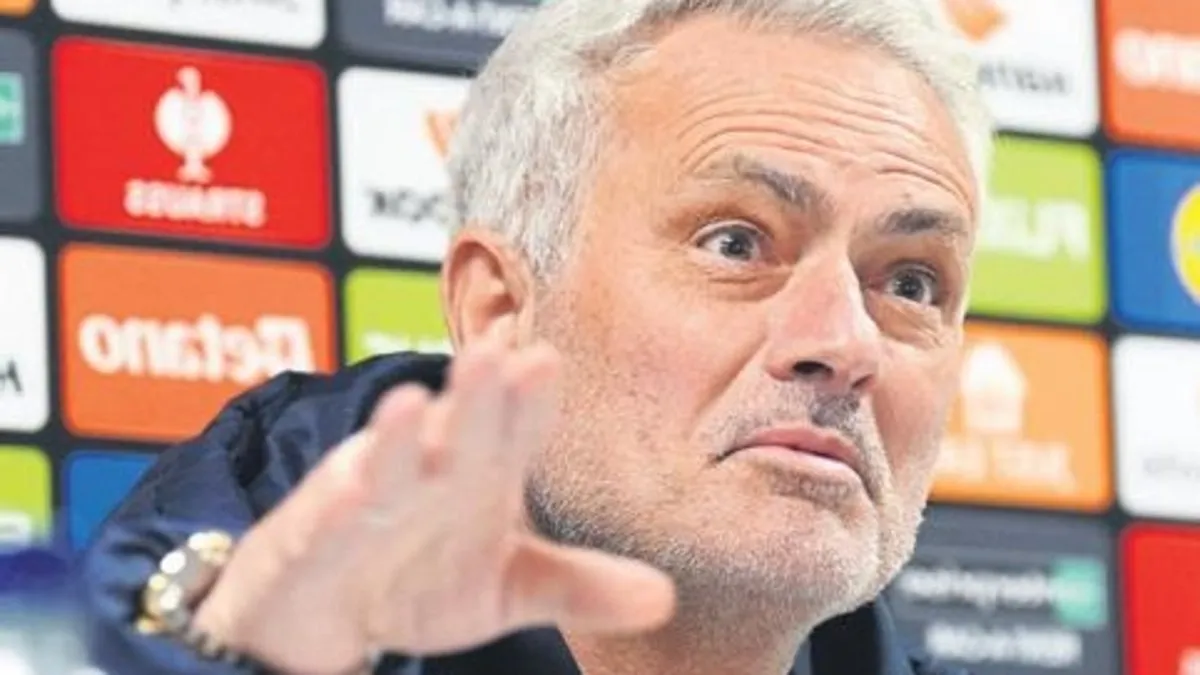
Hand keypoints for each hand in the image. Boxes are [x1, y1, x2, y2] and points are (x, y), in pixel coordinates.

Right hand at [190, 334, 676, 674]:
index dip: (528, 400)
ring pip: (386, 460)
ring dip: (399, 433)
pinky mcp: (314, 536)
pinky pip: (326, 518)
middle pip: (455, 429)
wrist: (328, 611)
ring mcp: (369, 499)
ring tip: (414, 401)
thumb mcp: (509, 588)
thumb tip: (665, 597)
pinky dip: (337, 503)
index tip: (546, 363)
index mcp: (481, 474)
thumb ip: (579, 586)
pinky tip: (352, 490)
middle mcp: (428, 472)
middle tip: (496, 354)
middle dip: (474, 394)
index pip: (512, 429)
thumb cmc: (423, 577)